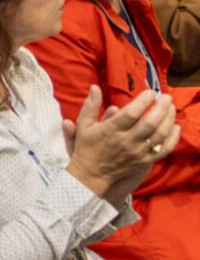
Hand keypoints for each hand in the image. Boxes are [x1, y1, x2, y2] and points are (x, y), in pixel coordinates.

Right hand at [63, 86, 177, 198]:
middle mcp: (126, 141)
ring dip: (168, 119)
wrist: (92, 174)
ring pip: (159, 135)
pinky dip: (172, 138)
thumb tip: (95, 86)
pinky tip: (175, 127)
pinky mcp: (145, 161)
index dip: (143, 102)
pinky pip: (163, 150)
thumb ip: (90, 105)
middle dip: (161, 107)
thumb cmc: (87, 146)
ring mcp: (138, 152)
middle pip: (149, 123)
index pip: (131, 113)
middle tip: (166, 97)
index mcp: (111, 130)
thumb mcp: (84, 124)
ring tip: (171, 108)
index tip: (150, 92)